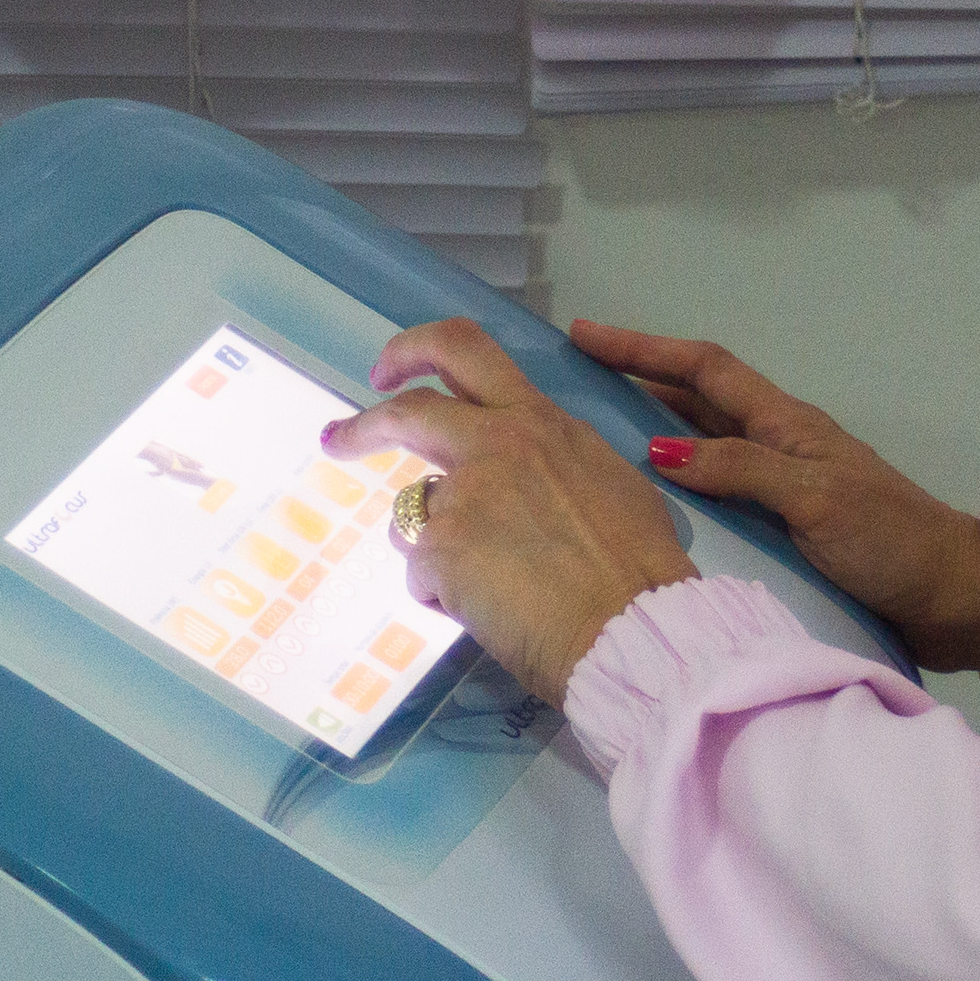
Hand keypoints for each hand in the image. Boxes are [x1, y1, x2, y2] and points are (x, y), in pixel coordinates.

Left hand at [321, 318, 698, 705]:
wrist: (635, 629)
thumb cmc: (640, 571)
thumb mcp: (610, 485)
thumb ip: (560, 467)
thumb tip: (536, 485)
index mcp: (541, 422)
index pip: (468, 353)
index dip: (416, 351)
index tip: (389, 375)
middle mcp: (496, 444)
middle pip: (408, 411)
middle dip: (364, 424)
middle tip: (339, 439)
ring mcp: (463, 495)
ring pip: (414, 514)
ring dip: (436, 550)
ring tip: (489, 592)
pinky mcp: (440, 550)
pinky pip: (423, 574)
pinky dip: (446, 597)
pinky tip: (491, 615)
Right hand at [567, 319, 979, 680]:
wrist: (949, 599)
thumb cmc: (888, 541)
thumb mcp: (815, 498)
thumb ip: (741, 469)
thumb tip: (658, 448)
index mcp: (786, 424)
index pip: (704, 369)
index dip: (644, 349)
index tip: (584, 334)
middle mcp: (777, 446)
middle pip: (696, 400)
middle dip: (635, 381)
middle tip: (570, 381)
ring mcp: (779, 487)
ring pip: (701, 445)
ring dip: (649, 431)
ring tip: (588, 438)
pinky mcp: (781, 529)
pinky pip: (713, 492)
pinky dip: (675, 488)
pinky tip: (644, 508)